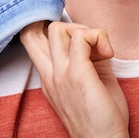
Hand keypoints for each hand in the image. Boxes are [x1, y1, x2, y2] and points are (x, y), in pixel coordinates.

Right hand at [20, 21, 128, 137]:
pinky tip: (108, 54)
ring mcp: (61, 73)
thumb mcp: (81, 83)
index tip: (74, 33)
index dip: (44, 26)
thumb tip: (89, 38)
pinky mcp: (77, 72)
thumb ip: (80, 60)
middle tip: (87, 42)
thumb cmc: (99, 115)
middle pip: (35, 30)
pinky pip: (83, 36)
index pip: (30, 40)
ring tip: (99, 49)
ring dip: (84, 30)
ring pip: (59, 28)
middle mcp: (49, 74)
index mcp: (48, 77)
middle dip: (64, 25)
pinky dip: (99, 37)